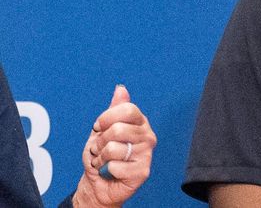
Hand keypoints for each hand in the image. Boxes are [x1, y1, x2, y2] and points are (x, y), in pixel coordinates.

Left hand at [73, 85, 156, 207]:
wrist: (100, 183)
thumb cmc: (102, 155)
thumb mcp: (103, 129)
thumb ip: (114, 109)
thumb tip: (121, 89)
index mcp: (140, 122)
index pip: (127, 109)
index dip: (106, 118)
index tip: (99, 127)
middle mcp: (147, 136)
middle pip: (117, 129)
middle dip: (99, 142)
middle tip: (101, 149)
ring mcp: (147, 153)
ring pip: (112, 149)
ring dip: (101, 158)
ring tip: (105, 161)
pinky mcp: (142, 171)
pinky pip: (114, 166)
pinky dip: (106, 171)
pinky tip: (110, 172)